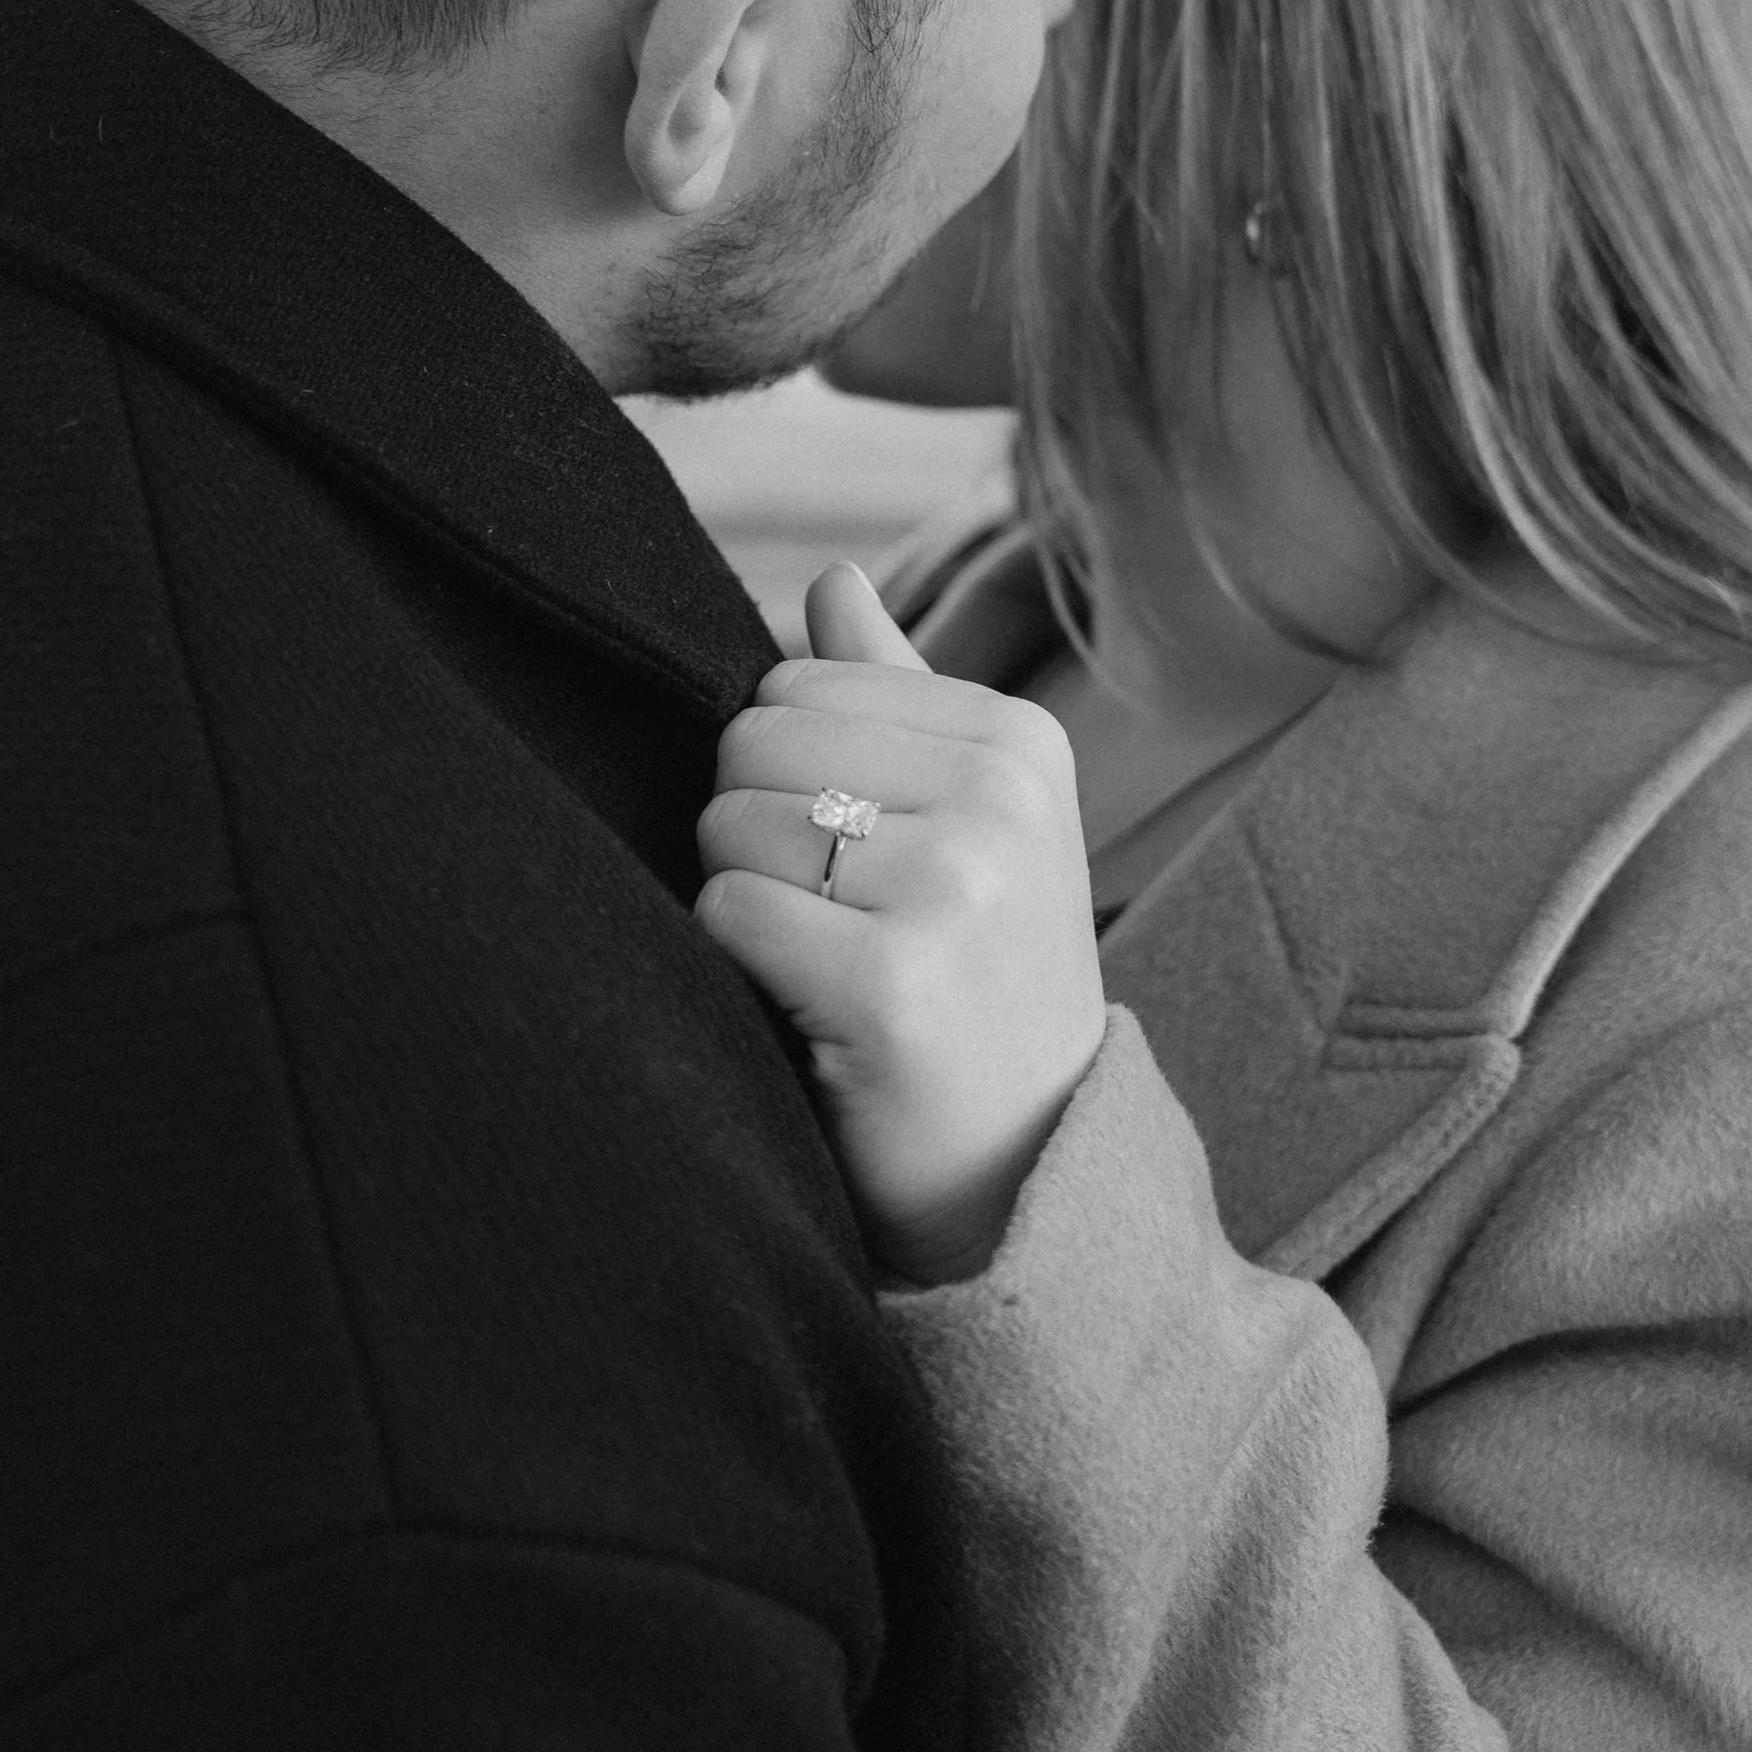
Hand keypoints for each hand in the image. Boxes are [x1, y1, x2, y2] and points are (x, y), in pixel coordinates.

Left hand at [696, 563, 1105, 1285]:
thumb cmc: (972, 987)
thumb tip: (828, 576)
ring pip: (729, 828)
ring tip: (830, 974)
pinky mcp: (894, 981)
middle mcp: (1002, 797)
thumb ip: (893, 696)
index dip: (787, 780)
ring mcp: (956, 887)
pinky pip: (725, 914)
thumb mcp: (968, 826)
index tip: (867, 867)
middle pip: (749, 741)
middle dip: (756, 836)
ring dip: (747, 909)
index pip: (794, 683)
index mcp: (1019, 741)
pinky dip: (737, 973)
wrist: (1027, 1175)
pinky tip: (812, 1019)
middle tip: (838, 927)